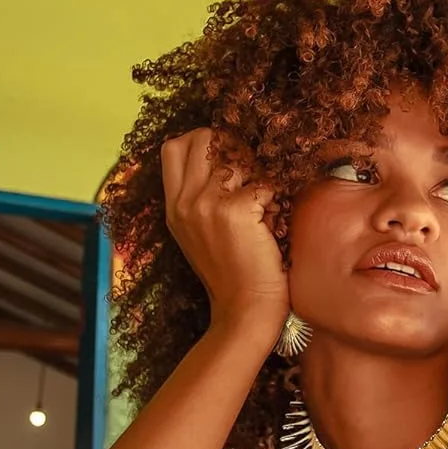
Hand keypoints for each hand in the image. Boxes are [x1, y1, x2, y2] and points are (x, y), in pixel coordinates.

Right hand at [162, 128, 287, 332]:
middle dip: (233, 146)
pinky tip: (274, 218)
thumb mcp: (199, 235)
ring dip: (258, 172)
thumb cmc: (231, 274)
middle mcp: (184, 202)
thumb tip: (223, 162)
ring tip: (265, 200)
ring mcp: (206, 205)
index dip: (203, 141)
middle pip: (203, 138)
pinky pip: (262, 181)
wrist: (245, 309)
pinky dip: (274, 195)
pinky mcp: (234, 211)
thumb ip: (199, 200)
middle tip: (252, 170)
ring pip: (236, 157)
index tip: (227, 157)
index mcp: (173, 207)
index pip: (173, 147)